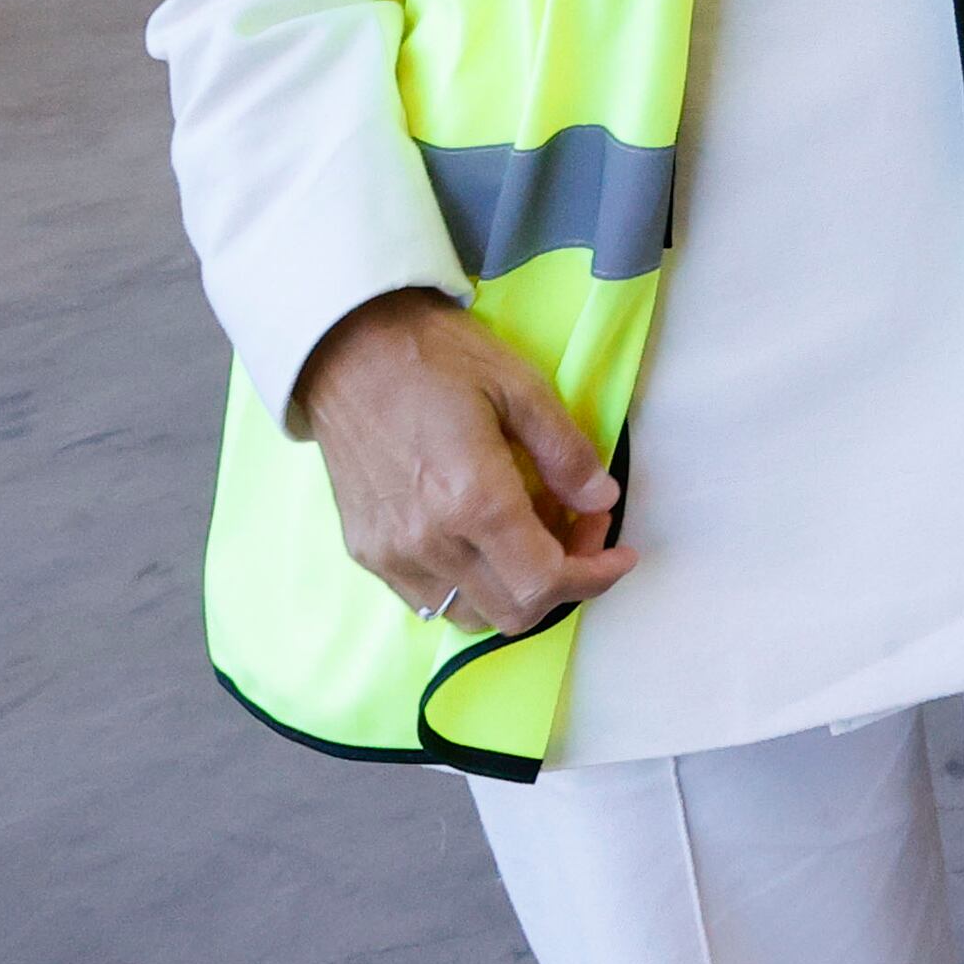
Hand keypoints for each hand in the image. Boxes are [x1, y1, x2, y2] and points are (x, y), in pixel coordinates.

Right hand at [294, 287, 634, 638]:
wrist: (344, 349)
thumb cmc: (437, 356)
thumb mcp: (520, 386)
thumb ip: (566, 452)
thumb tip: (603, 499)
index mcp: (473, 500)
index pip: (545, 581)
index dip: (595, 575)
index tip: (620, 551)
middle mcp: (429, 543)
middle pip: (514, 612)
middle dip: (565, 582)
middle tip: (581, 528)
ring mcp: (391, 555)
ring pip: (471, 615)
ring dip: (516, 589)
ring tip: (534, 533)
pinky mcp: (366, 553)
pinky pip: (429, 599)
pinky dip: (472, 585)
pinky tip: (486, 537)